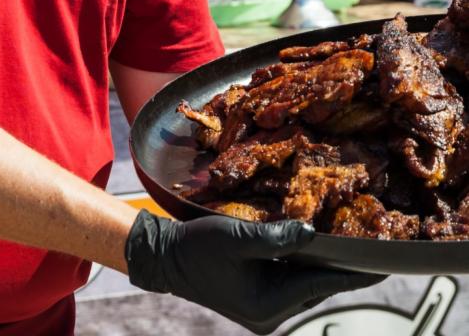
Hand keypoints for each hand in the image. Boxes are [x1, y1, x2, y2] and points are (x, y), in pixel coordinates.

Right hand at [125, 210, 385, 333]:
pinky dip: (302, 267)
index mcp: (269, 304)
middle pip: (316, 288)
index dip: (353, 273)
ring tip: (347, 246)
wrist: (166, 258)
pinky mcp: (257, 301)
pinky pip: (289, 285)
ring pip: (304, 287)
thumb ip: (276, 238)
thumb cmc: (198, 247)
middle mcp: (271, 314)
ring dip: (321, 266)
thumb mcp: (237, 238)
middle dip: (340, 268)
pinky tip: (311, 250)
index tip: (382, 264)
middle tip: (368, 245)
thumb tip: (312, 234)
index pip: (321, 286)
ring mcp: (264, 310)